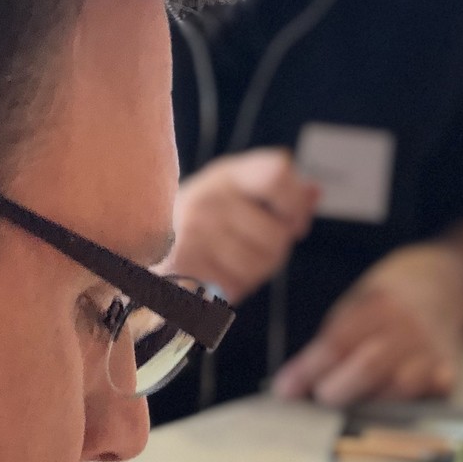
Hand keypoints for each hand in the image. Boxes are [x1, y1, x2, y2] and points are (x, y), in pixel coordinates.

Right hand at [167, 149, 319, 304]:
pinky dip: (233, 287)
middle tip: (256, 249)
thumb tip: (315, 194)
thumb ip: (280, 191)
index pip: (277, 174)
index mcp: (228, 174)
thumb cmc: (207, 220)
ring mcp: (195, 232)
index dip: (297, 203)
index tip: (295, 220)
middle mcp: (210, 198)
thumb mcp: (239, 193)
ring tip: (233, 262)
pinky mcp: (185, 265)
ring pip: (258, 267)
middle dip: (276, 251)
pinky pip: (235, 286)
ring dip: (255, 273)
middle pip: (277, 237)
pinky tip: (219, 275)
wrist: (147, 243)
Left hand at [273, 243, 462, 406]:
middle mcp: (407, 328)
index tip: (285, 391)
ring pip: (398, 389)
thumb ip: (328, 343)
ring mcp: (430, 351)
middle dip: (336, 390)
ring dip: (368, 404)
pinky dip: (412, 406)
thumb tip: (293, 385)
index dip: (308, 371)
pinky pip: (429, 397)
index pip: (336, 344)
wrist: (447, 283)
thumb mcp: (355, 305)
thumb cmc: (390, 299)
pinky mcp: (449, 372)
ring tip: (351, 407)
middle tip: (321, 398)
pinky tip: (397, 408)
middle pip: (367, 367)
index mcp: (378, 305)